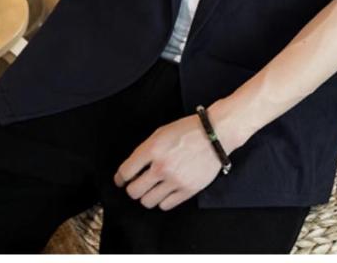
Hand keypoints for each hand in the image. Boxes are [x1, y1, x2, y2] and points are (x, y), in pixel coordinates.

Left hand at [113, 107, 238, 210]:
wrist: (215, 135)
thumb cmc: (189, 130)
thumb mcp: (161, 132)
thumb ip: (145, 150)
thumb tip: (133, 168)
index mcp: (153, 149)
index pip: (125, 172)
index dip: (120, 177)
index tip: (122, 179)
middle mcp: (162, 167)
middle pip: (134, 191)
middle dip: (132, 188)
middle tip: (137, 184)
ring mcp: (175, 180)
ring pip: (148, 202)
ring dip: (147, 196)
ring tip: (152, 188)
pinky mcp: (188, 190)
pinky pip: (165, 205)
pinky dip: (162, 200)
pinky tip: (165, 191)